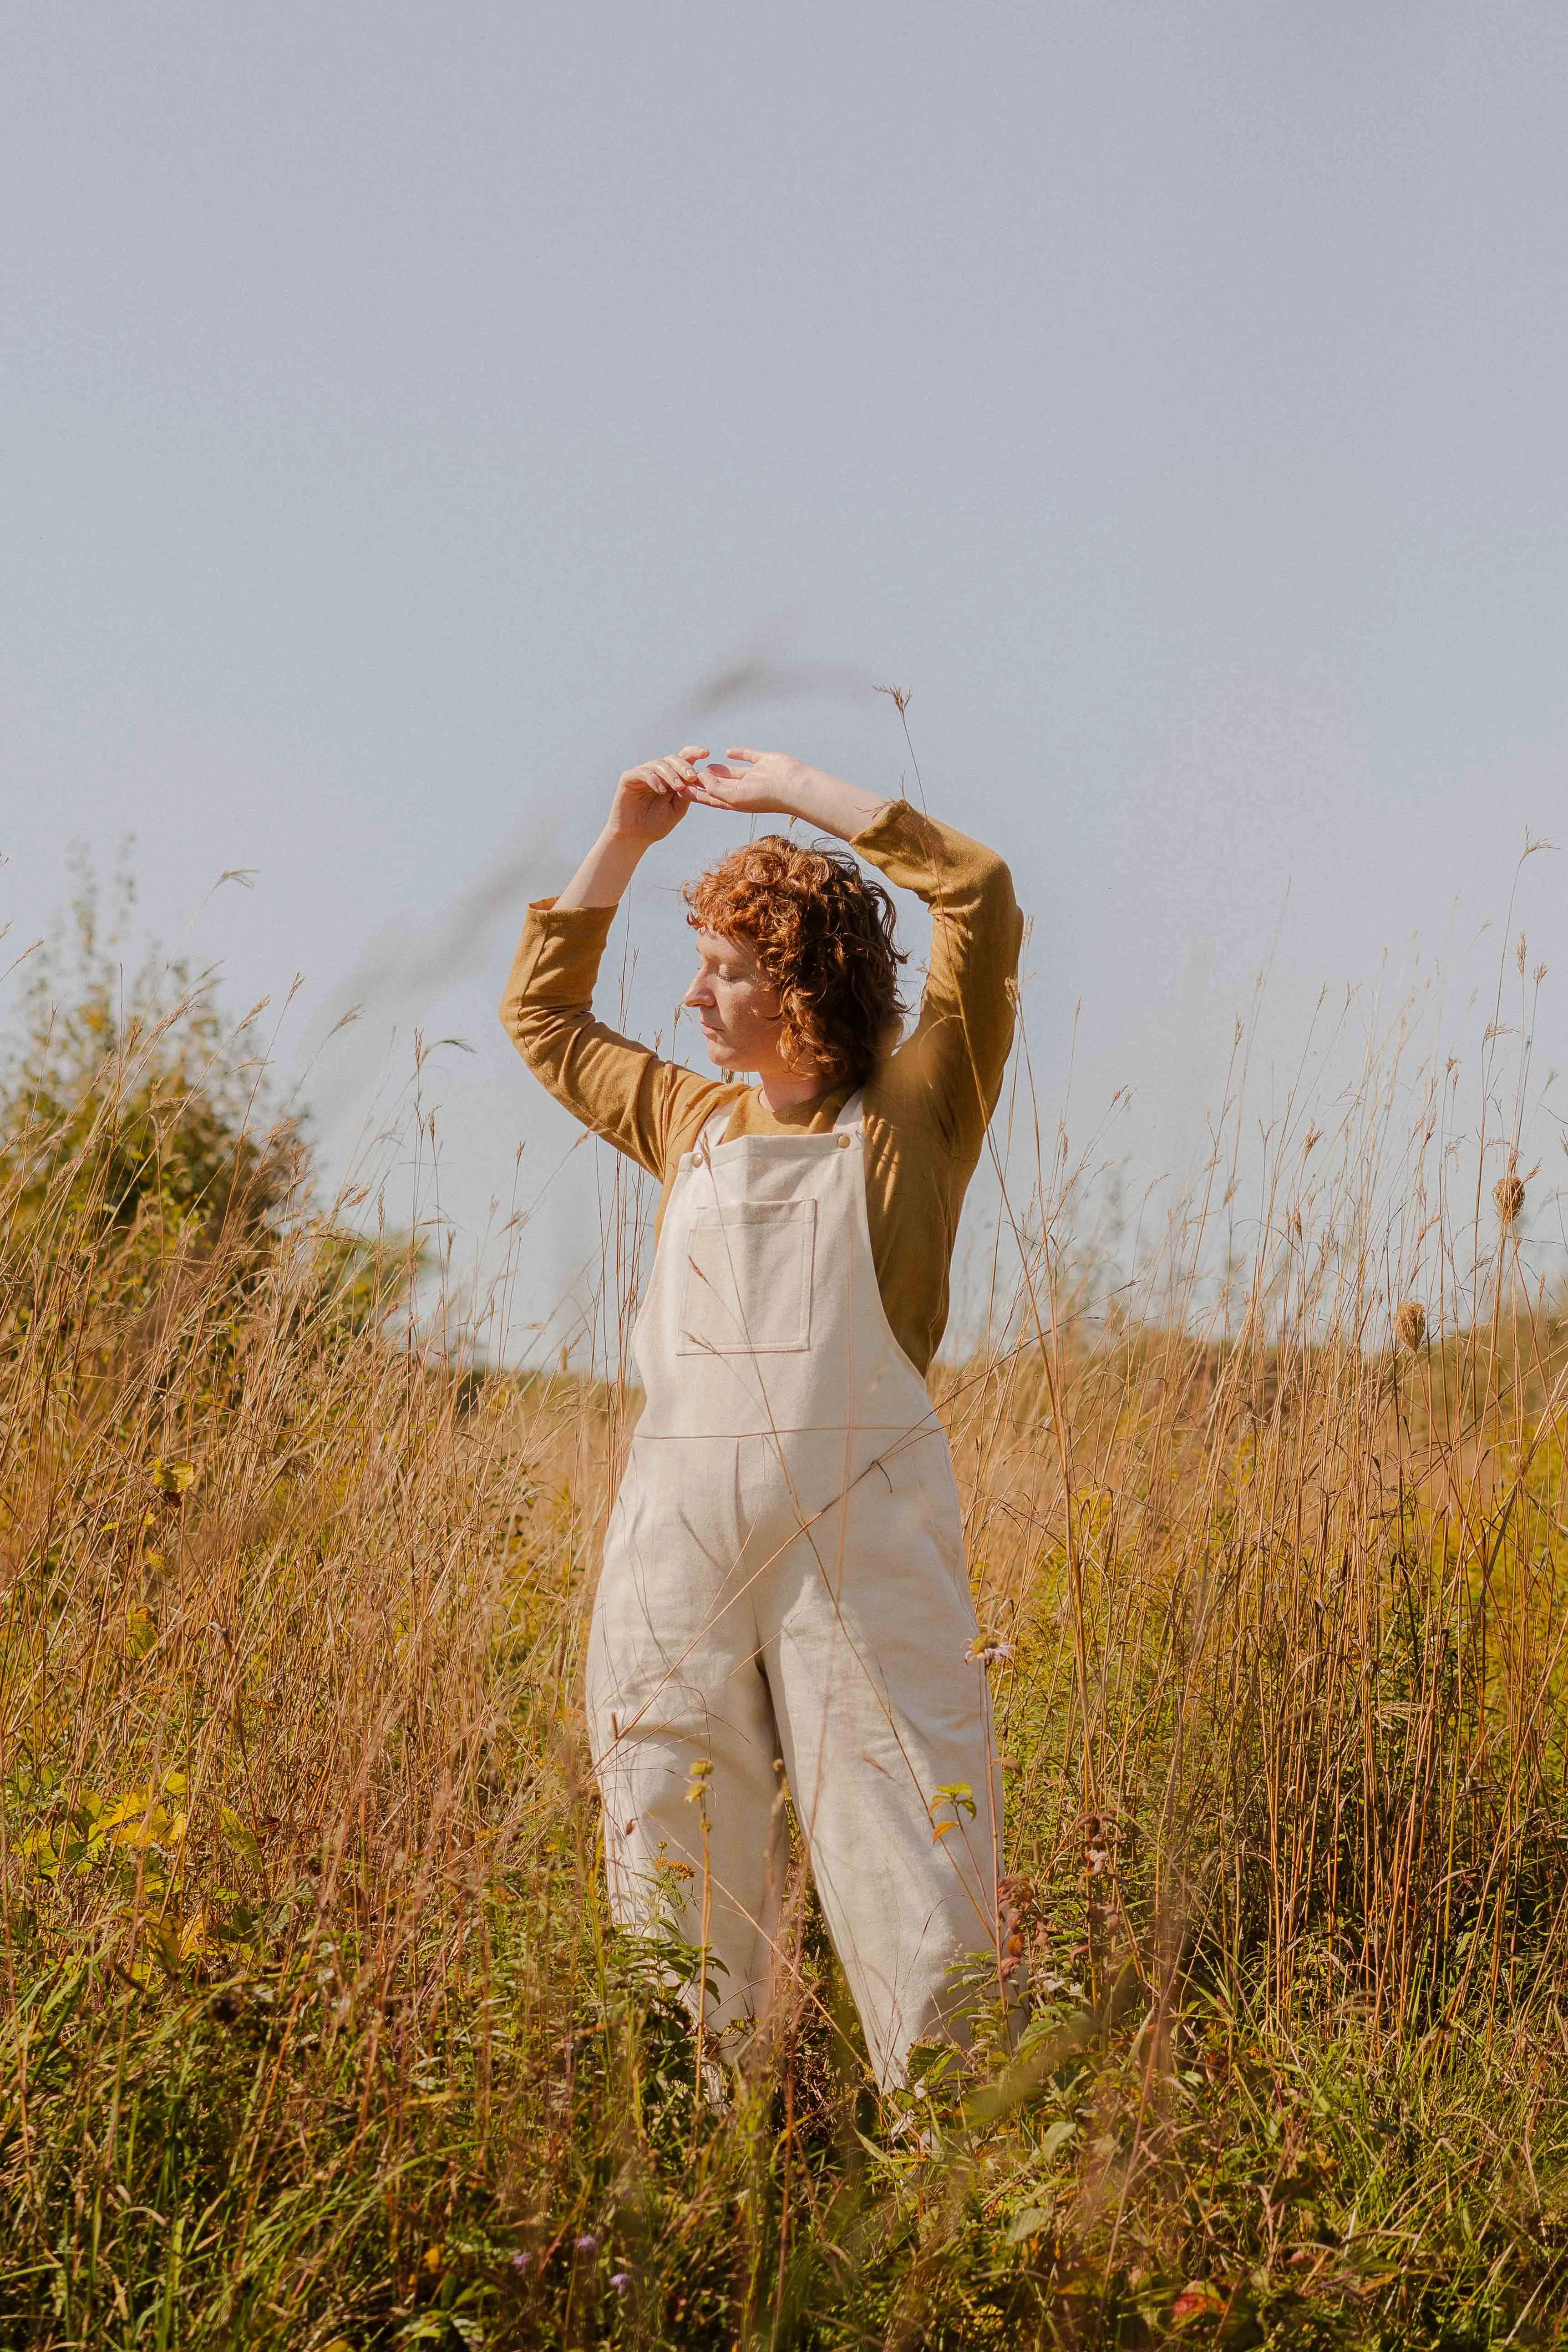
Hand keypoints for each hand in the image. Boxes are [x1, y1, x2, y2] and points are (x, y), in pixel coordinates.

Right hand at [606, 745, 708, 843]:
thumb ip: (686, 793)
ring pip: (659, 764)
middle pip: (673, 759)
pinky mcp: (629, 777)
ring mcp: (643, 773)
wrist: (635, 836)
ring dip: (671, 775)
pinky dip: (654, 779)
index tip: (706, 753)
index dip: (694, 752)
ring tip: (679, 787)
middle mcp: (658, 772)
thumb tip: (697, 778)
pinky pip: (643, 772)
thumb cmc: (656, 824)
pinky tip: (661, 790)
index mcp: (672, 777)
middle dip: (684, 766)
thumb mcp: (677, 808)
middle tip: (691, 777)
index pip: (684, 758)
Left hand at [684, 748, 805, 818]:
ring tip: (705, 767)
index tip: (679, 788)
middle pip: (719, 786)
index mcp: (735, 801)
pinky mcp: (763, 763)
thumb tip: (702, 776)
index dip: (695, 794)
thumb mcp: (733, 796)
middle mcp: (744, 790)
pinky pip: (748, 757)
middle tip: (688, 775)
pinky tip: (728, 752)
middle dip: (704, 783)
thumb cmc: (764, 795)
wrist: (791, 785)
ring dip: (719, 771)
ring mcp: (755, 776)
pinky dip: (739, 754)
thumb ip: (715, 788)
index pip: (710, 798)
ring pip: (732, 774)